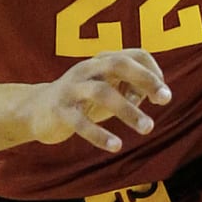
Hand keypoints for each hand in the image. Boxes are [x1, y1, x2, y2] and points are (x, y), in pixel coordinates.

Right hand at [23, 50, 171, 153]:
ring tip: (148, 128)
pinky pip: (80, 122)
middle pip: (119, 64)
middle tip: (166, 99)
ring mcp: (72, 88)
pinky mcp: (59, 110)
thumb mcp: (108, 90)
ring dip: (128, 110)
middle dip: (145, 79)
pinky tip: (116, 146)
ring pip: (102, 92)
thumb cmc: (82, 101)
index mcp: (102, 61)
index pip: (136, 55)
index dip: (154, 72)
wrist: (35, 110)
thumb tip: (152, 94)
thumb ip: (132, 89)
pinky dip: (99, 134)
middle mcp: (88, 69)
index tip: (163, 95)